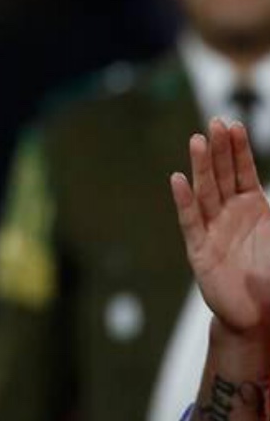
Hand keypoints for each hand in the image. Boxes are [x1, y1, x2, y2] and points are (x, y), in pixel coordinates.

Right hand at [172, 119, 269, 337]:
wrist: (260, 316)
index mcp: (253, 208)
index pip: (243, 171)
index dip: (238, 149)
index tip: (233, 124)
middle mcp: (230, 214)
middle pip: (222, 175)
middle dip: (219, 149)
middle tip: (214, 122)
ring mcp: (213, 229)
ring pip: (206, 192)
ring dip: (202, 166)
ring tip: (198, 141)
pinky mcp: (200, 251)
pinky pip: (191, 221)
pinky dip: (184, 201)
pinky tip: (178, 180)